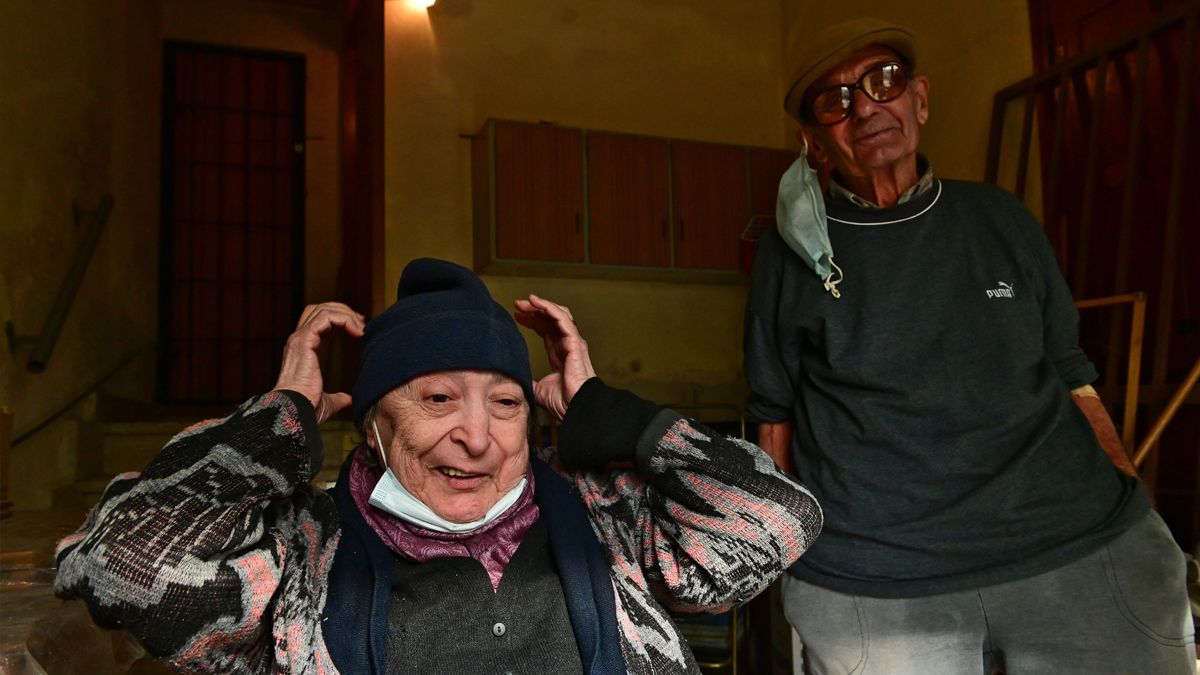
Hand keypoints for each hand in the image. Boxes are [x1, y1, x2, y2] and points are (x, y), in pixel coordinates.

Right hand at [274, 302, 365, 423]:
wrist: (295, 411)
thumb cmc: (306, 408)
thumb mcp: (328, 401)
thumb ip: (338, 398)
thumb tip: (348, 401)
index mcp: (304, 349)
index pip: (320, 321)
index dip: (340, 319)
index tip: (358, 329)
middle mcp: (299, 340)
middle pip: (320, 309)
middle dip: (343, 311)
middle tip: (362, 323)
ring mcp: (300, 338)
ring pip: (323, 309)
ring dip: (345, 314)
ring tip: (361, 327)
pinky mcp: (304, 340)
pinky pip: (325, 317)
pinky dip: (343, 319)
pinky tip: (356, 332)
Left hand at [513, 294, 595, 419]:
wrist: (574, 408)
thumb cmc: (563, 401)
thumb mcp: (539, 388)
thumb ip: (531, 380)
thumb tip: (518, 379)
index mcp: (559, 353)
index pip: (546, 330)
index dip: (532, 320)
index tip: (517, 315)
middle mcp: (567, 344)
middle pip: (550, 319)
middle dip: (534, 310)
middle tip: (517, 304)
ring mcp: (572, 341)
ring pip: (558, 315)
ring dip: (541, 305)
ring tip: (525, 301)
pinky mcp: (574, 341)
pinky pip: (563, 319)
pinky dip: (550, 308)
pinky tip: (537, 303)